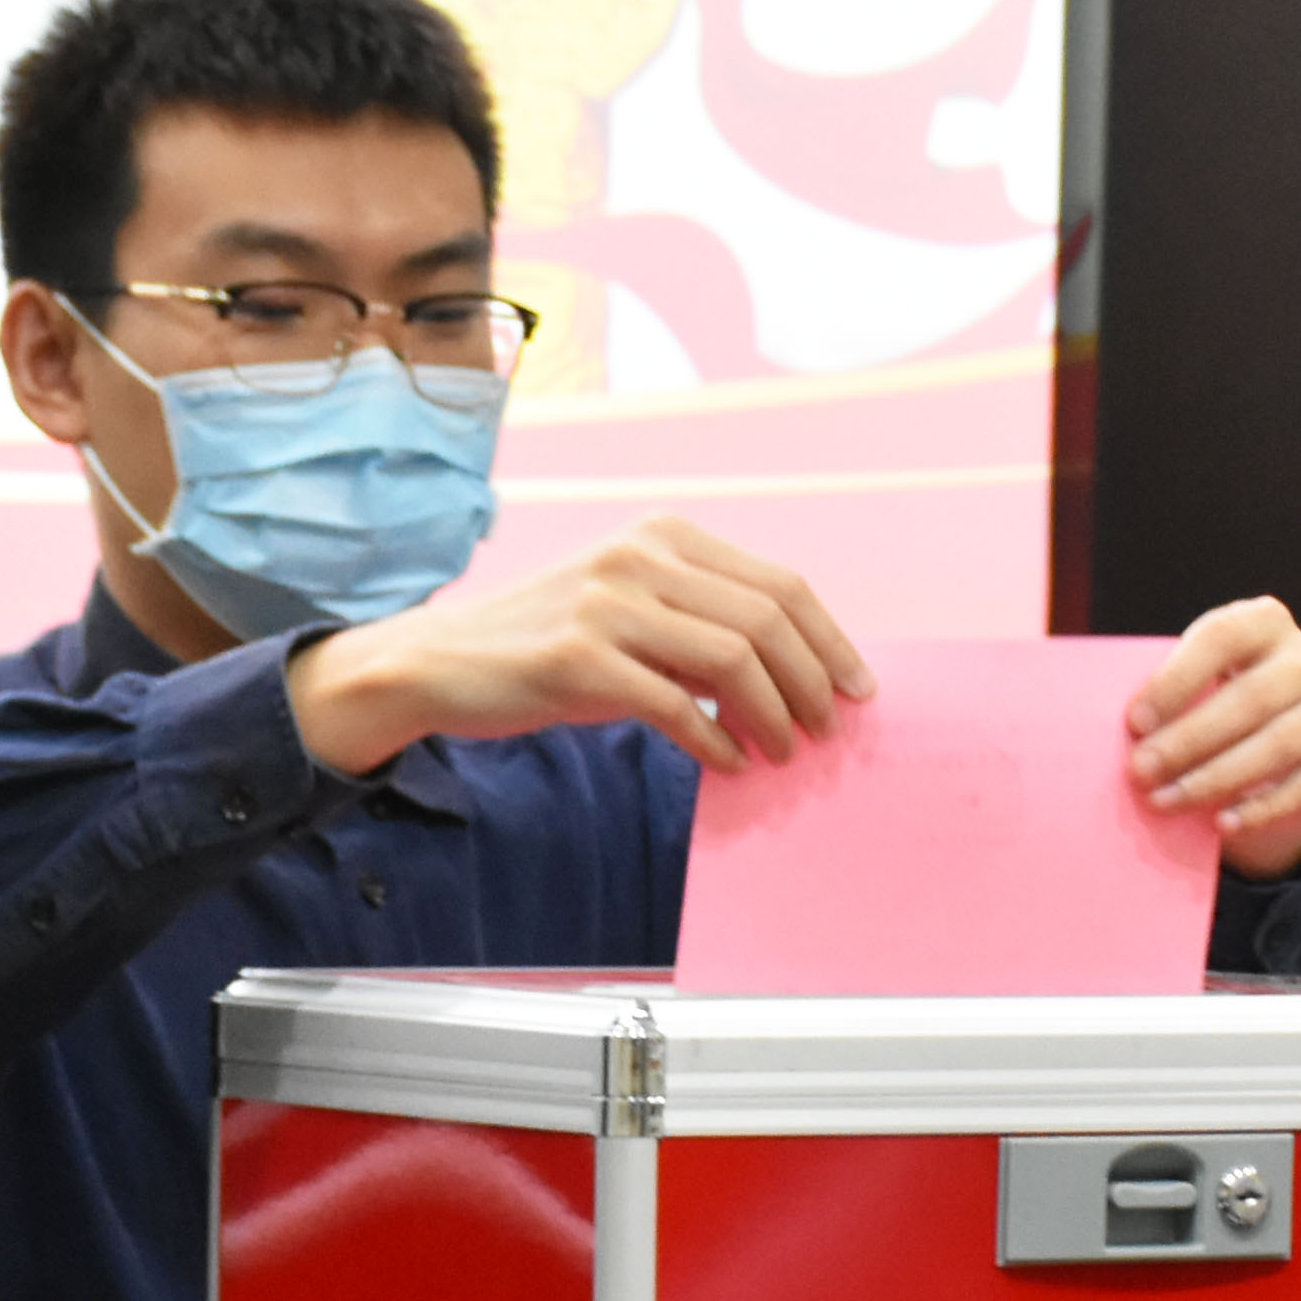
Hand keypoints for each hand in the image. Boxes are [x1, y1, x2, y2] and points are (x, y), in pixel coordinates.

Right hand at [290, 516, 873, 778]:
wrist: (441, 662)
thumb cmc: (546, 644)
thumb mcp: (630, 609)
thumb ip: (700, 623)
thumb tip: (794, 674)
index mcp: (663, 535)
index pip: (781, 583)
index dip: (831, 641)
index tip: (858, 688)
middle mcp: (640, 557)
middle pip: (769, 620)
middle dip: (813, 684)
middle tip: (826, 732)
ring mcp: (607, 604)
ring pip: (734, 660)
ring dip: (775, 717)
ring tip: (784, 752)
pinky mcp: (578, 658)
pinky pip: (677, 707)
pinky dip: (718, 743)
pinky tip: (729, 765)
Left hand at [1128, 596, 1300, 877]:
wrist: (1280, 765)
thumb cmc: (1219, 718)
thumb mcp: (1196, 695)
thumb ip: (1169, 702)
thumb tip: (1129, 735)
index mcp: (1267, 622)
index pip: (1223, 637)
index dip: (1178, 678)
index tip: (1135, 722)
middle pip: (1251, 697)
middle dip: (1189, 739)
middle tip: (1142, 772)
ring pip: (1279, 743)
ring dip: (1216, 778)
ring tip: (1168, 801)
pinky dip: (1262, 807)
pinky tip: (1223, 823)